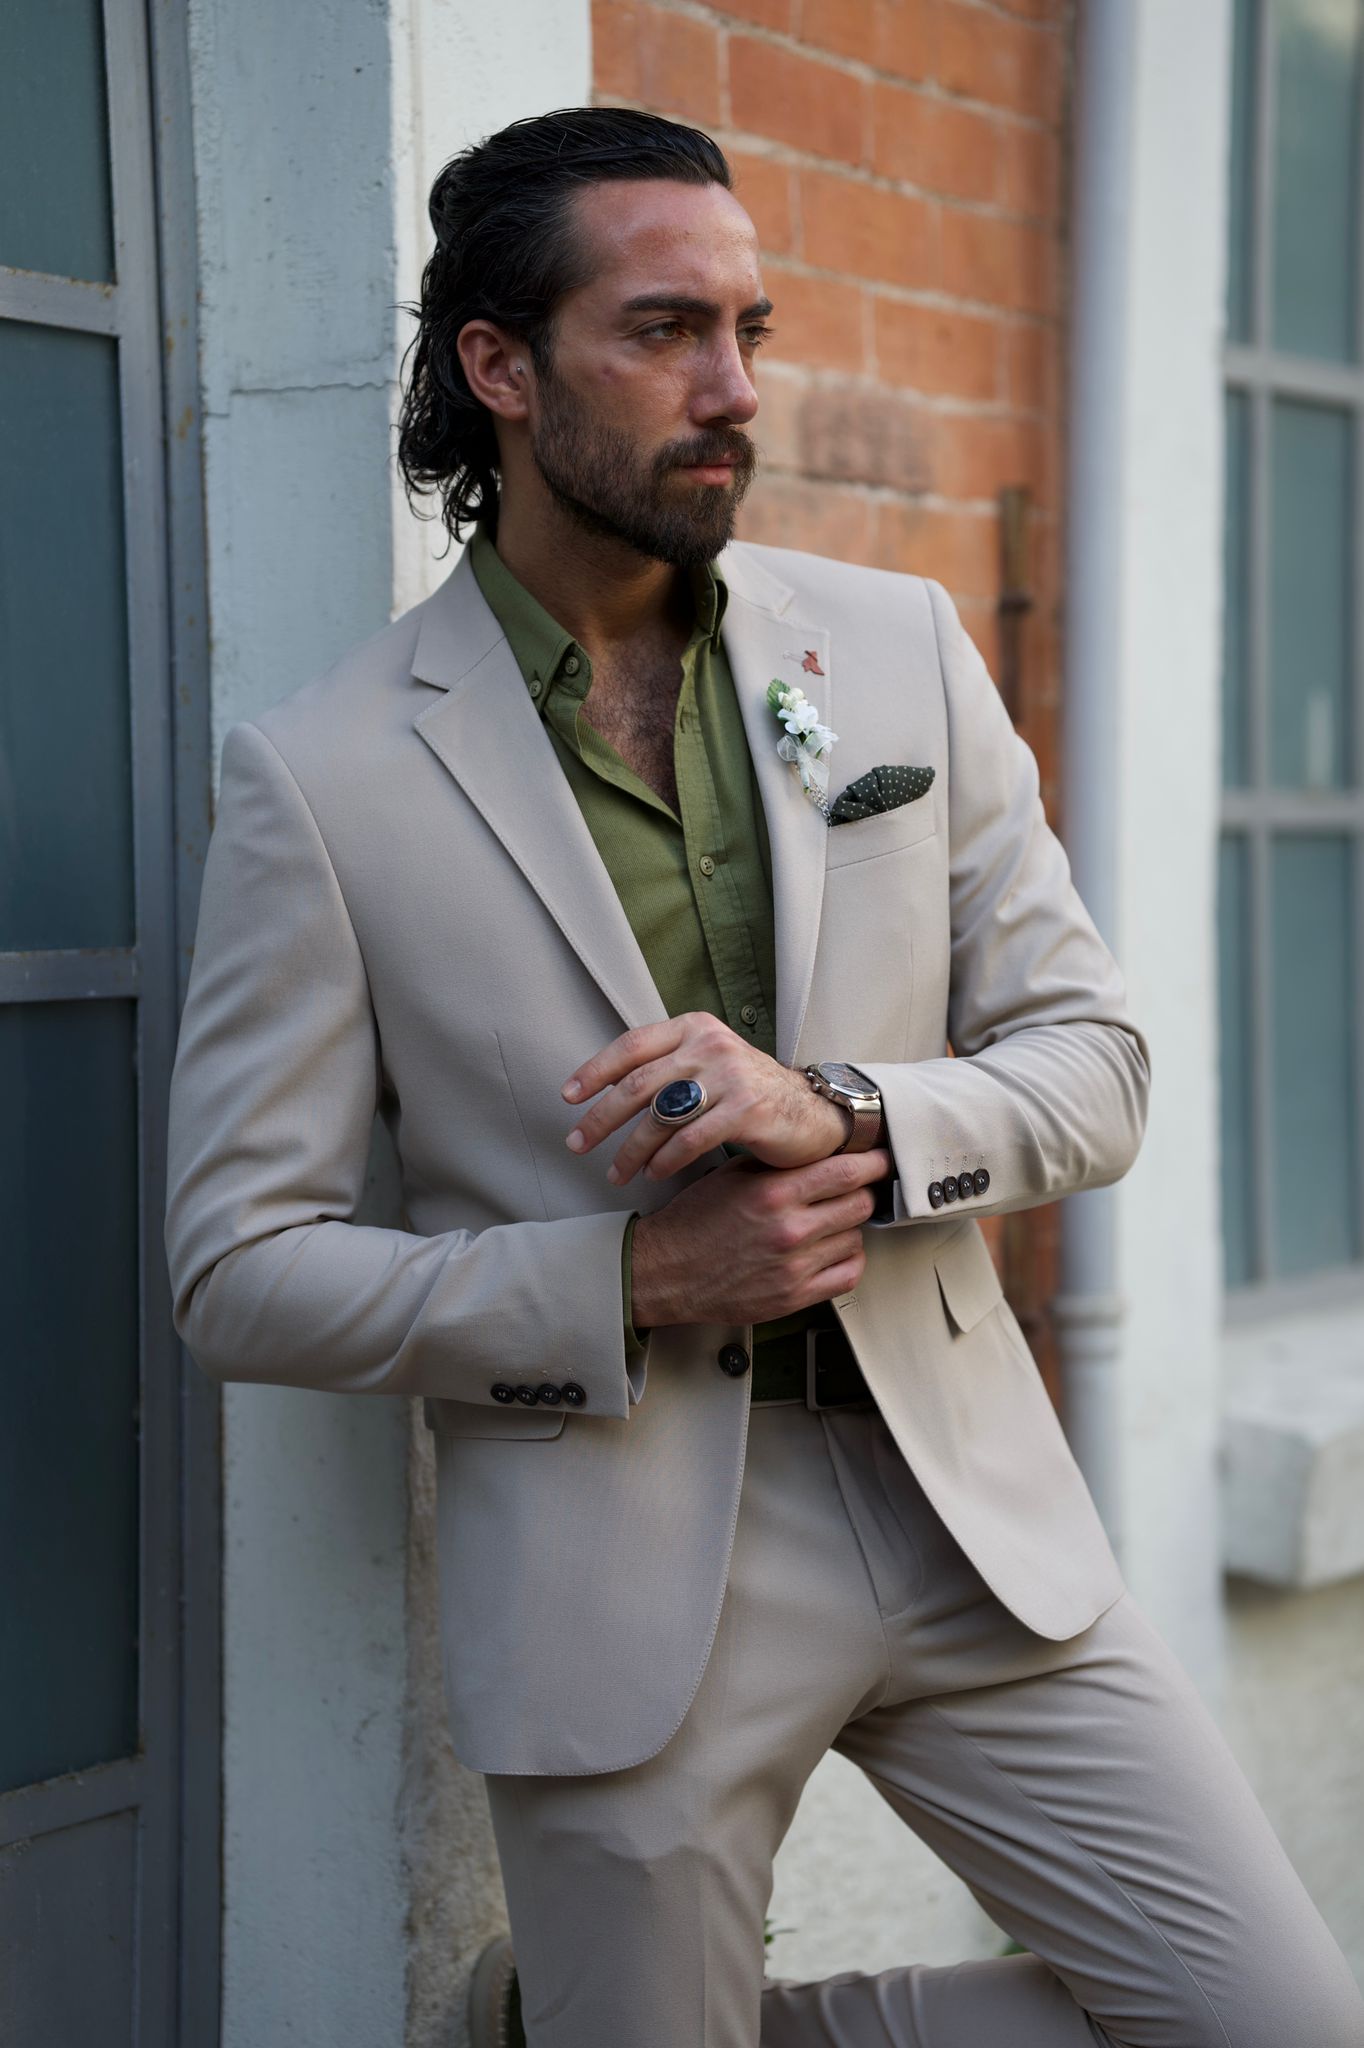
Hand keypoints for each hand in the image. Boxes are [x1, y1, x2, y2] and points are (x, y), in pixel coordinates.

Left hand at [561, 1013, 850, 1184]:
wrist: (815, 1113)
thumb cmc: (750, 1095)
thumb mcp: (709, 1066)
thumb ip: (667, 1069)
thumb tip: (606, 1092)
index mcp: (695, 1029)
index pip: (632, 1045)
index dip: (595, 1071)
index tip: (568, 1097)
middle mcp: (711, 1045)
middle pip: (638, 1085)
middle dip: (601, 1119)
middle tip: (577, 1143)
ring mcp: (731, 1076)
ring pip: (661, 1117)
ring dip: (630, 1151)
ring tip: (616, 1173)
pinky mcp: (747, 1109)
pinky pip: (691, 1140)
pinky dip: (665, 1161)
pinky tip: (653, 1174)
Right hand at [629, 1146, 890, 1328]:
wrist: (666, 1271)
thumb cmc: (694, 1223)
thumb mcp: (732, 1176)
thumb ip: (779, 1166)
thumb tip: (820, 1153)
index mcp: (773, 1192)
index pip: (847, 1171)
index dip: (873, 1162)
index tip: (881, 1159)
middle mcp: (789, 1229)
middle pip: (860, 1203)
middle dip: (862, 1192)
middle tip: (854, 1189)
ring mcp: (794, 1266)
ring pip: (856, 1238)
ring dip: (849, 1227)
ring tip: (829, 1222)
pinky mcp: (794, 1296)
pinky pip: (848, 1275)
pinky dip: (848, 1260)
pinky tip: (832, 1251)